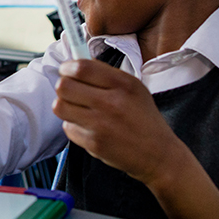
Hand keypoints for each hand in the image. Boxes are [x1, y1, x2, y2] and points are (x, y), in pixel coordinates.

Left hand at [52, 60, 189, 188]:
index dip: (67, 67)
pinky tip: (87, 126)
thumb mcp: (134, 88)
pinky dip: (74, 126)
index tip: (67, 70)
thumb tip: (75, 64)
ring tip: (77, 108)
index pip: (81, 68)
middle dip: (64, 86)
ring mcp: (100, 124)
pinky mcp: (94, 143)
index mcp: (123, 84)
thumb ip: (106, 74)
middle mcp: (111, 102)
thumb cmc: (144, 119)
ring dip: (65, 105)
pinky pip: (68, 128)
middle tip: (71, 90)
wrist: (158, 154)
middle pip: (64, 86)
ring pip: (60, 106)